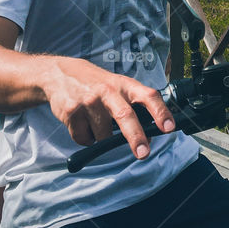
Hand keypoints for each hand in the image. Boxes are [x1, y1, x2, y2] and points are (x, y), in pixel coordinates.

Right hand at [43, 57, 174, 159]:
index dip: (161, 112)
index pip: (148, 96)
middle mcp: (108, 91)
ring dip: (102, 136)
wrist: (60, 74)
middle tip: (144, 153)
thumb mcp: (118, 86)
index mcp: (125, 85)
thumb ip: (133, 105)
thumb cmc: (97, 84)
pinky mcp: (71, 112)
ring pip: (103, 135)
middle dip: (136, 137)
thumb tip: (150, 134)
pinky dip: (86, 138)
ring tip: (95, 120)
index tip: (169, 128)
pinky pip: (84, 139)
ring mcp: (89, 101)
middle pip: (125, 116)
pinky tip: (82, 122)